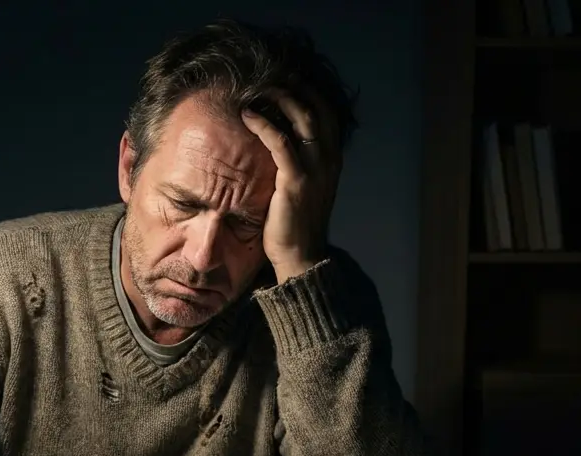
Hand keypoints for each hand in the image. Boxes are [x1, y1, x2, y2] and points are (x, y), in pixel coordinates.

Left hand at [241, 89, 341, 282]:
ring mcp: (316, 169)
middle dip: (295, 87)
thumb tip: (279, 142)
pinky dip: (263, 124)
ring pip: (303, 118)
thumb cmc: (294, 222)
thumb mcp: (305, 187)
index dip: (309, 91)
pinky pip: (280, 142)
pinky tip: (247, 116)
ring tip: (258, 90)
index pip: (327, 112)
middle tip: (271, 75)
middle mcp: (329, 159)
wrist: (300, 255)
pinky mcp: (296, 181)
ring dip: (280, 98)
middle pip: (317, 108)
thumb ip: (299, 163)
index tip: (288, 78)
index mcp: (332, 159)